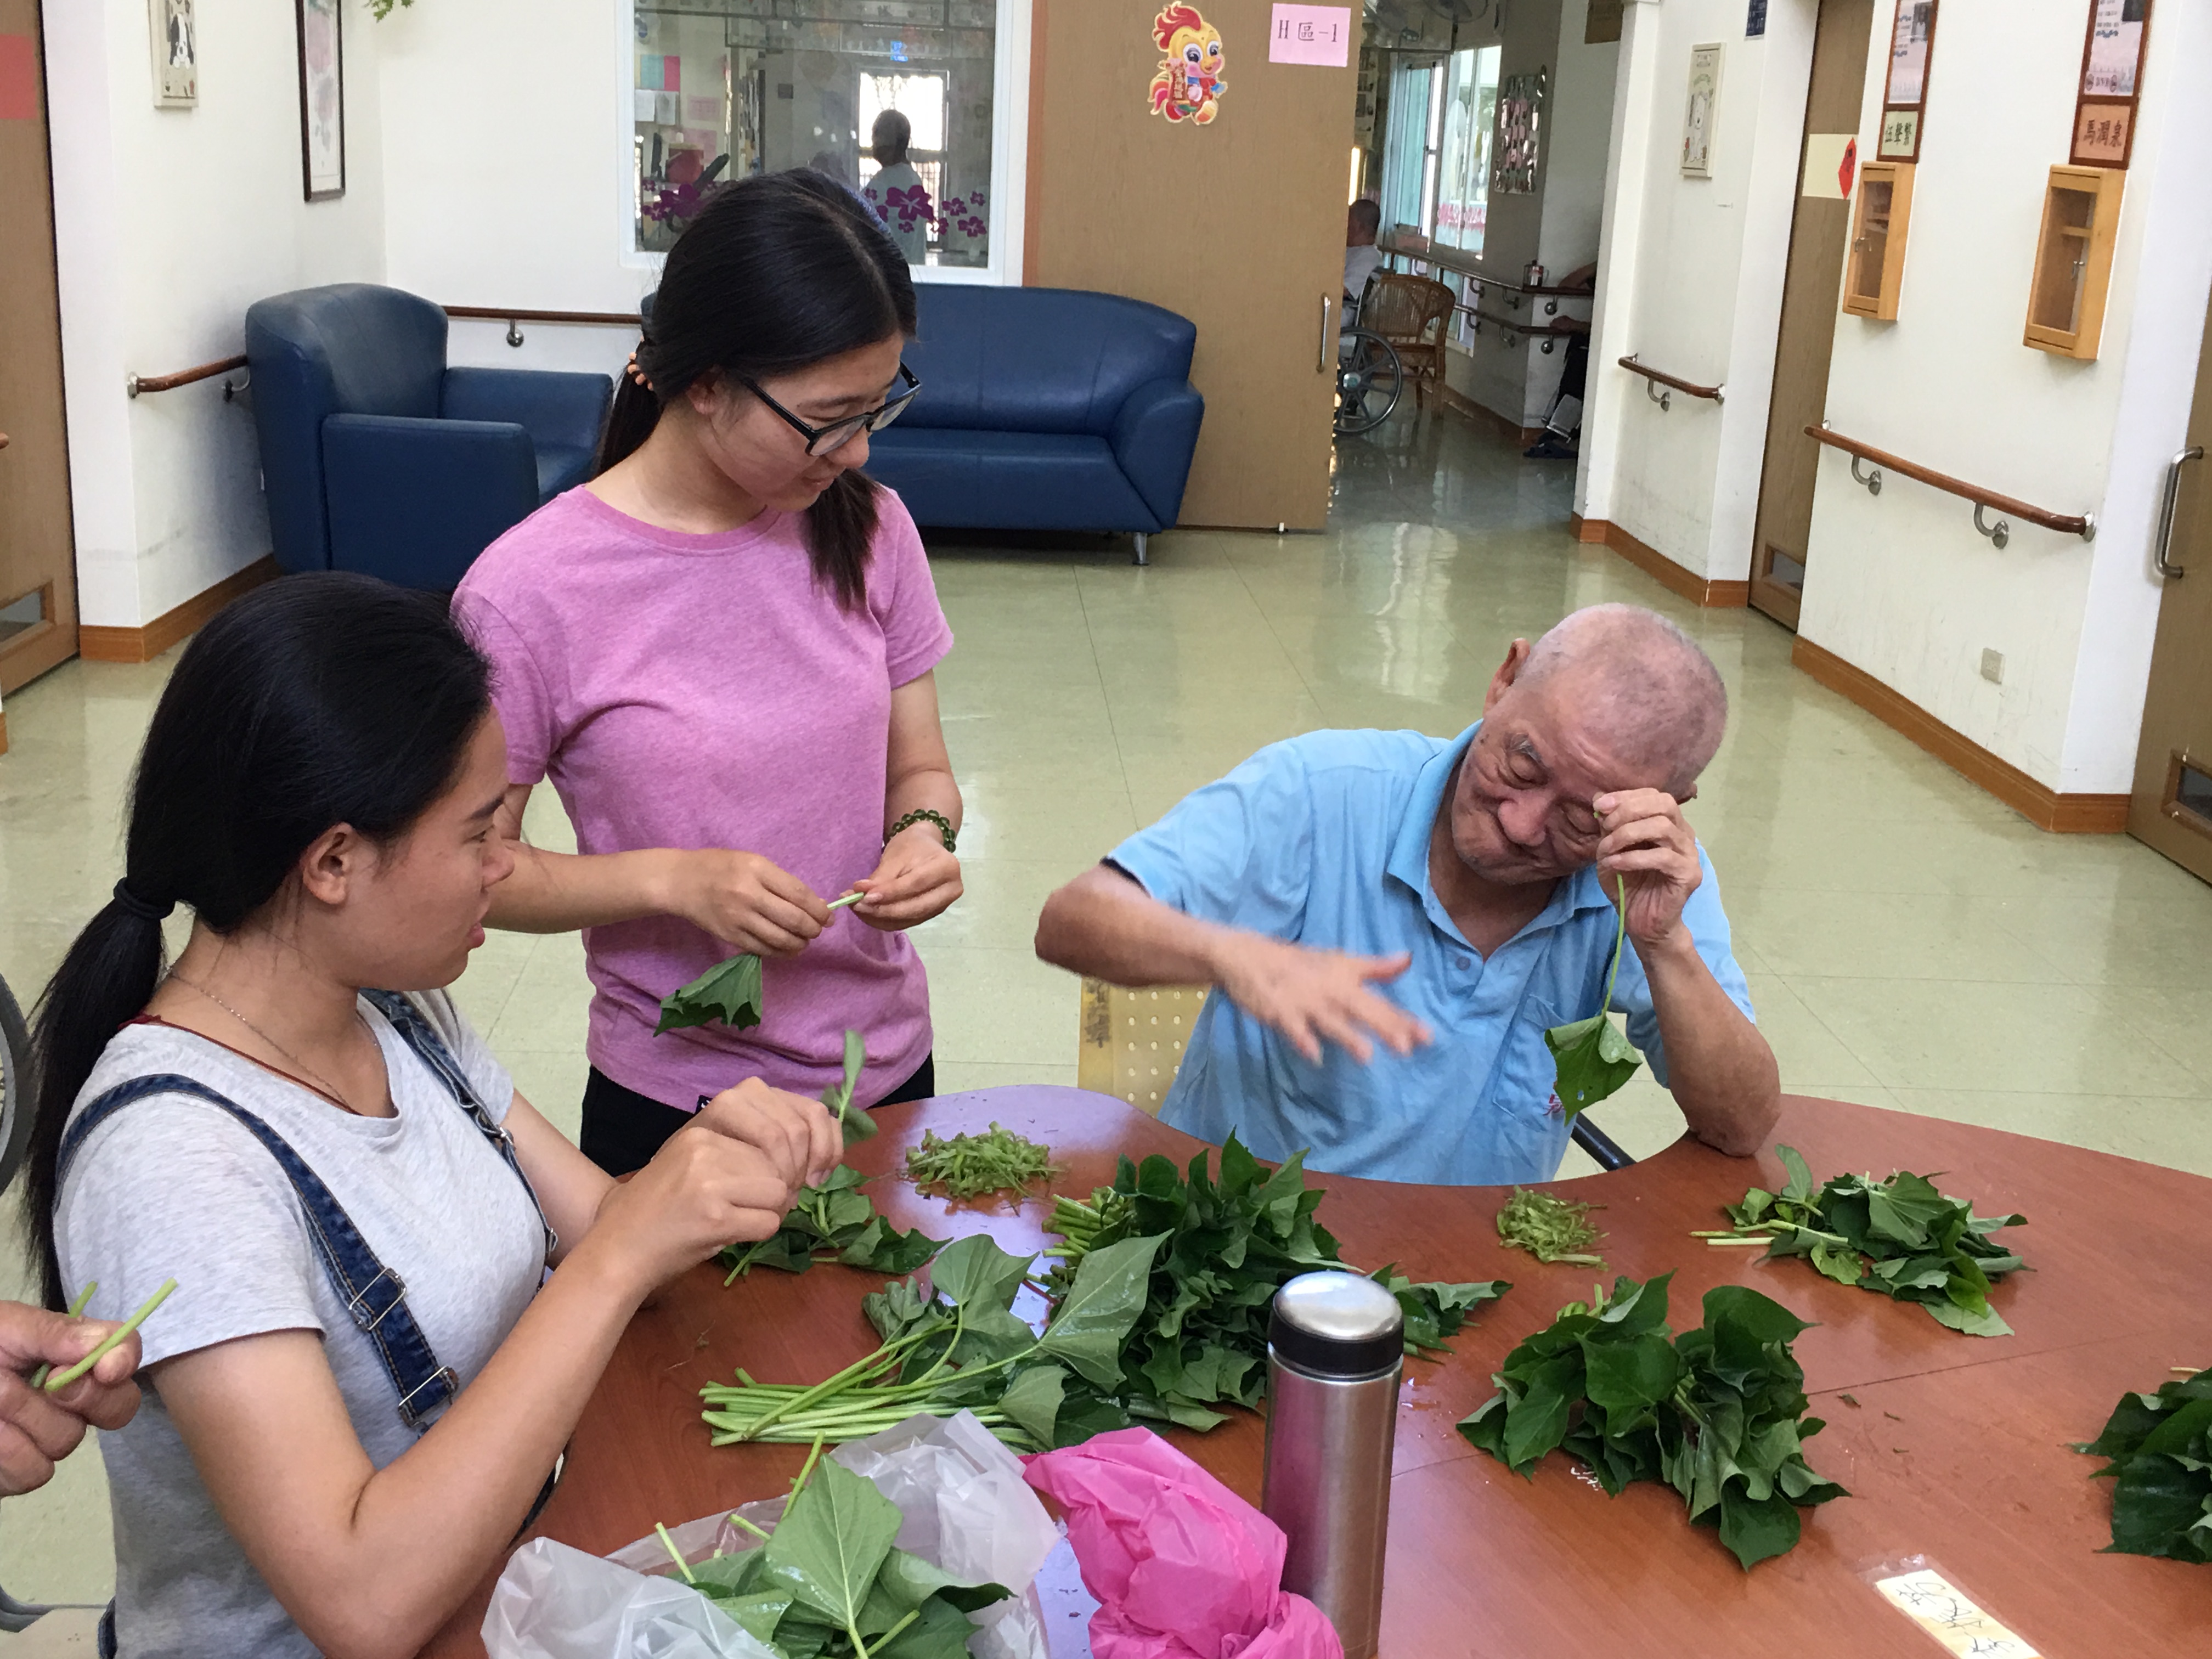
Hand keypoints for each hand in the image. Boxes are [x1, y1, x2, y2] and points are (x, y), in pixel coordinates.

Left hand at [0, 1300, 143, 1495]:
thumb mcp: (6, 1327)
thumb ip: (56, 1334)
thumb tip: (107, 1347)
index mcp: (73, 1355)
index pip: (124, 1355)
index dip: (124, 1361)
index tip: (104, 1369)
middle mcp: (72, 1398)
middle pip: (117, 1408)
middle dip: (82, 1396)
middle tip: (47, 1381)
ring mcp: (47, 1438)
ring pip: (67, 1441)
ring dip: (23, 1419)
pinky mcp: (19, 1472)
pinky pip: (33, 1470)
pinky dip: (4, 1451)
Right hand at [583, 1080, 840, 1297]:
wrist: (619, 1245)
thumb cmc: (666, 1202)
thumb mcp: (702, 1154)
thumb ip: (747, 1141)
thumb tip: (813, 1146)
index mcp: (707, 1120)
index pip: (788, 1118)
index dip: (809, 1146)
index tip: (804, 1171)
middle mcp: (707, 1143)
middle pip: (787, 1155)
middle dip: (790, 1181)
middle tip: (772, 1201)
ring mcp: (709, 1179)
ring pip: (780, 1191)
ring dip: (773, 1210)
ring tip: (743, 1217)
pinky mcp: (713, 1216)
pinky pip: (769, 1223)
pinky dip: (760, 1233)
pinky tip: (733, 1233)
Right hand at [666, 850, 829, 957]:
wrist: (681, 881)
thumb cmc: (720, 866)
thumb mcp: (752, 861)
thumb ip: (780, 881)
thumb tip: (813, 904)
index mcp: (757, 869)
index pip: (798, 894)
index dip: (819, 910)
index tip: (828, 916)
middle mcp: (748, 894)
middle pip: (793, 920)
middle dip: (813, 929)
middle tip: (818, 930)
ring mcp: (738, 918)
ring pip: (780, 939)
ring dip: (799, 944)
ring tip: (804, 940)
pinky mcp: (730, 936)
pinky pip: (763, 949)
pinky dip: (780, 951)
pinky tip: (787, 948)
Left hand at [849, 824, 961, 930]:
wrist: (925, 847)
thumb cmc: (912, 846)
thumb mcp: (896, 855)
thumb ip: (881, 877)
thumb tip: (860, 895)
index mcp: (947, 868)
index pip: (916, 884)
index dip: (890, 893)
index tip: (864, 896)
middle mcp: (951, 890)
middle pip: (915, 908)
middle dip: (882, 910)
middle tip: (855, 904)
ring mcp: (942, 906)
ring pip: (908, 919)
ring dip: (879, 918)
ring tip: (856, 907)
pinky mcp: (930, 915)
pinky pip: (905, 923)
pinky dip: (883, 921)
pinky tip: (867, 913)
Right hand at [1213, 934, 1431, 1064]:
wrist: (1248, 956)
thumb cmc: (1300, 964)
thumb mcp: (1340, 962)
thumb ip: (1376, 968)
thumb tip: (1408, 960)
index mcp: (1345, 979)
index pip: (1380, 1002)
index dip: (1403, 1020)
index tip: (1428, 1038)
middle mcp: (1330, 990)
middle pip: (1361, 1011)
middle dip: (1383, 1028)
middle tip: (1406, 1048)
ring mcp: (1304, 1001)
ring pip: (1330, 1020)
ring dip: (1347, 1036)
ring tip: (1366, 1055)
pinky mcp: (1279, 1010)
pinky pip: (1293, 1027)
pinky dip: (1302, 1039)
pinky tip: (1313, 1055)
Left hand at [1593, 788, 1702, 946]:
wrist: (1641, 921)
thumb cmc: (1628, 884)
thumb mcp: (1611, 850)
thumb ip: (1609, 826)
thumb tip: (1599, 799)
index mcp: (1668, 824)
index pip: (1654, 795)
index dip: (1627, 796)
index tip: (1600, 806)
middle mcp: (1684, 834)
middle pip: (1664, 804)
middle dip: (1629, 810)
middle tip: (1606, 827)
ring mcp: (1690, 854)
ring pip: (1662, 827)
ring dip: (1627, 834)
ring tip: (1607, 849)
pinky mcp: (1689, 874)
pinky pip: (1662, 857)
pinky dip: (1633, 857)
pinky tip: (1615, 864)